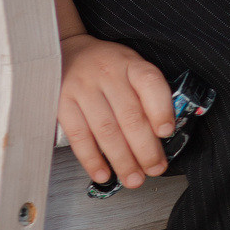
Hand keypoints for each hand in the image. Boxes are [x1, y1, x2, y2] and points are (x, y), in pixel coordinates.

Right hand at [58, 33, 175, 188]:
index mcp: (129, 63)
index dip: (161, 109)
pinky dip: (92, 159)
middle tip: (155, 168)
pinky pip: (79, 136)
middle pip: (130, 115)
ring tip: (133, 178)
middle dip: (145, 149)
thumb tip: (162, 134)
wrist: (68, 51)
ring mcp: (83, 87)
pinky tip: (103, 174)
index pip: (150, 82)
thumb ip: (147, 94)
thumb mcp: (131, 67)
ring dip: (122, 160)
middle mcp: (107, 72)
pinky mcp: (63, 103)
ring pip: (106, 130)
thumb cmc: (107, 66)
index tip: (167, 132)